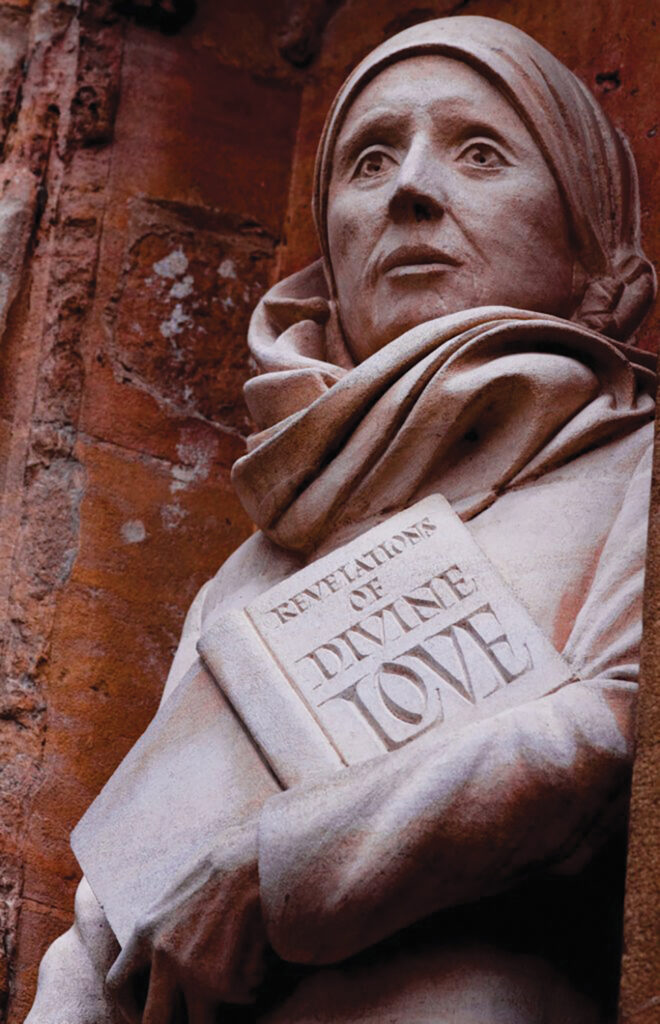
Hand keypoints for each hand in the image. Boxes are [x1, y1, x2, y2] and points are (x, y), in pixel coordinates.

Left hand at [106, 819, 265, 1023]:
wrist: (253, 859)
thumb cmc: (220, 865)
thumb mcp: (177, 890)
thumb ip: (163, 926)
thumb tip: (158, 955)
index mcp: (145, 932)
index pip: (117, 984)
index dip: (127, 1007)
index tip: (142, 1013)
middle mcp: (164, 958)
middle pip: (152, 1020)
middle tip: (184, 1020)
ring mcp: (194, 973)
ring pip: (197, 1023)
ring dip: (214, 1012)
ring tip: (232, 991)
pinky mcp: (225, 981)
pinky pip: (238, 999)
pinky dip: (249, 989)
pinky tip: (257, 967)